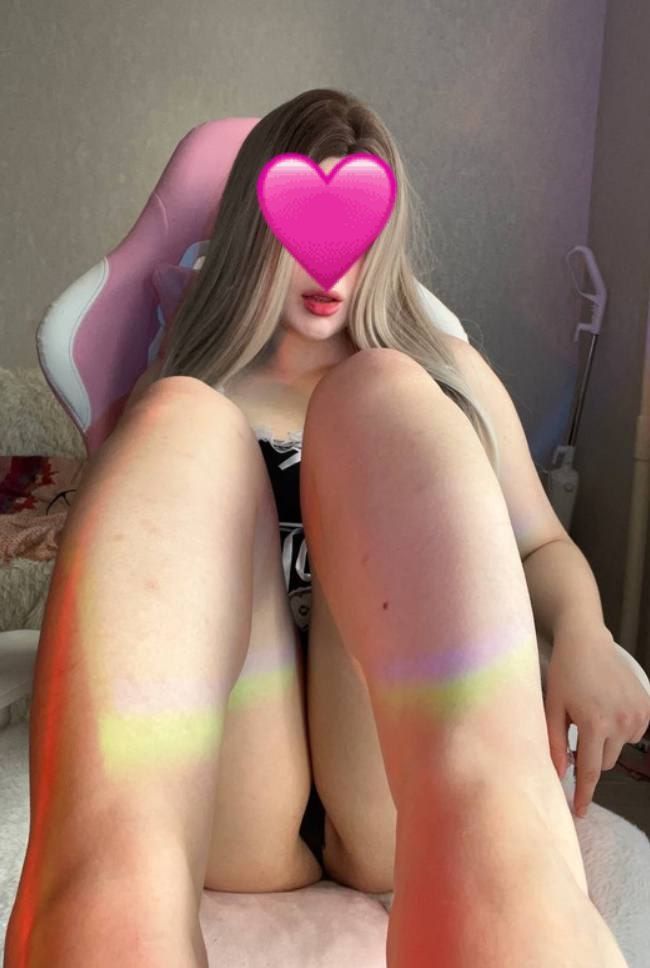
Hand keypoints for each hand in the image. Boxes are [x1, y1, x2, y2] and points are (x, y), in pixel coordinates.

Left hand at [544, 623, 649, 817]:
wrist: (587, 641)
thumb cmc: (564, 673)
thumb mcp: (552, 706)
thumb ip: (555, 742)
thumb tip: (558, 774)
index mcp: (594, 723)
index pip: (589, 771)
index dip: (584, 794)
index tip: (580, 812)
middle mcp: (620, 721)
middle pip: (604, 762)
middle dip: (590, 757)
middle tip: (577, 733)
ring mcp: (637, 714)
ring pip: (619, 749)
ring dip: (605, 742)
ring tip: (591, 714)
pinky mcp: (646, 707)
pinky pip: (633, 734)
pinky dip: (620, 729)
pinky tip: (607, 707)